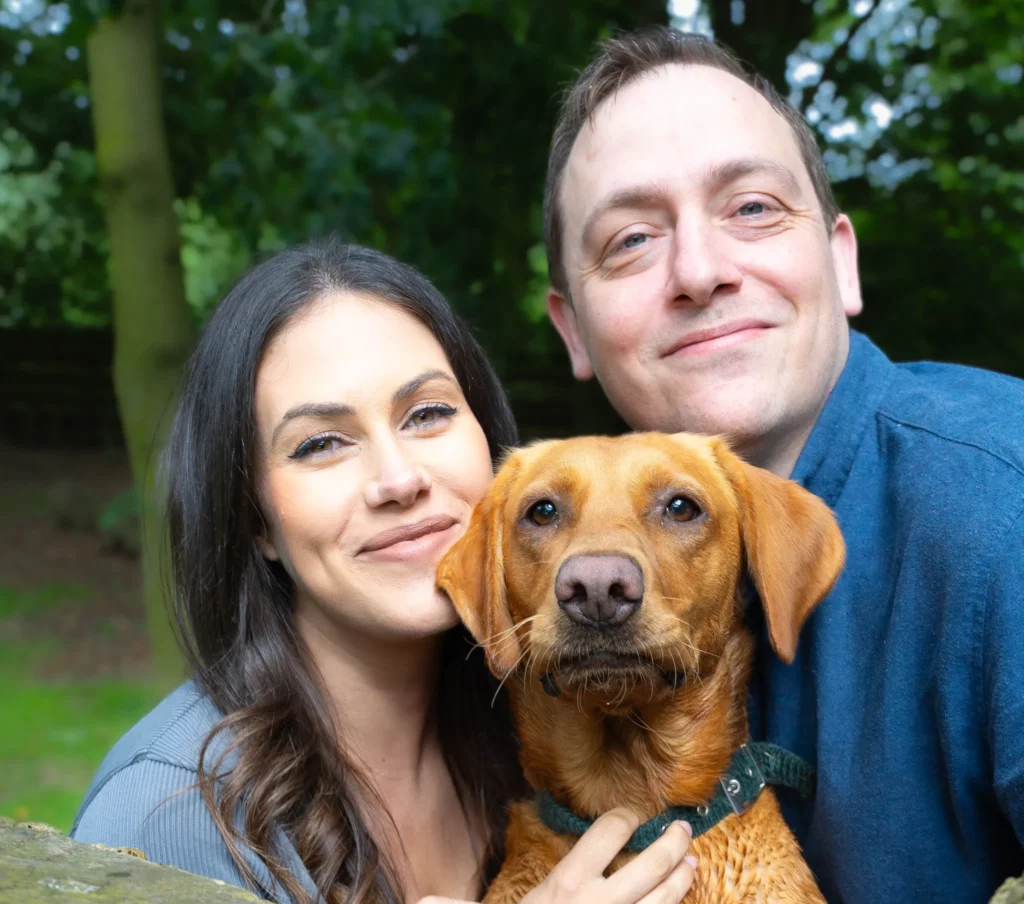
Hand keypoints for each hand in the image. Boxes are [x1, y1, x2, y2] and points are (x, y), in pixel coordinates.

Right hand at [520, 808, 695, 903]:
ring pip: (666, 897)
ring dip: (683, 876)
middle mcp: (601, 902)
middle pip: (653, 863)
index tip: (632, 817)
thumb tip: (600, 847)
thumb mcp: (540, 895)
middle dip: (674, 841)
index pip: (610, 831)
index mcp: (571, 881)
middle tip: (682, 829)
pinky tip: (674, 901)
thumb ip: (570, 871)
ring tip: (690, 863)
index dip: (626, 817)